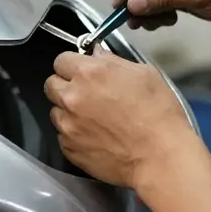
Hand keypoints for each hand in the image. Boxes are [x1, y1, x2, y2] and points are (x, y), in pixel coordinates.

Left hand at [43, 50, 196, 188]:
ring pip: (55, 111)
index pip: (61, 60)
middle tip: (86, 94)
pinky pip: (62, 136)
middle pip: (51, 84)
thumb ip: (113, 61)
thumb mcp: (143, 74)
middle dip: (65, 86)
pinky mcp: (69, 149)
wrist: (160, 156)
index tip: (83, 72)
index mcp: (88, 74)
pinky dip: (74, 134)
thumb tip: (96, 55)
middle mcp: (71, 97)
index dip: (72, 65)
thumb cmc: (158, 112)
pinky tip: (94, 137)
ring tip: (92, 118)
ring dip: (68, 111)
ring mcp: (67, 125)